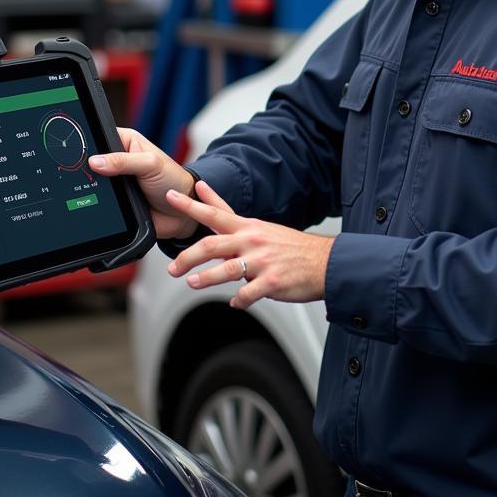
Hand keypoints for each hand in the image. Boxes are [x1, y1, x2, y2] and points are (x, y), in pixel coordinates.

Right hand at [88, 128, 197, 240]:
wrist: (181, 212)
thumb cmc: (172, 179)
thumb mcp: (150, 164)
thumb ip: (123, 161)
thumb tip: (95, 161)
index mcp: (126, 142)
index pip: (100, 136)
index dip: (89, 144)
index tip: (80, 152)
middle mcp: (118, 159)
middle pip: (93, 161)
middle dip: (90, 170)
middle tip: (94, 176)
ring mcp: (114, 180)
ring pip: (94, 183)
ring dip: (95, 189)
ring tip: (103, 193)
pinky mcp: (114, 200)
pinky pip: (99, 202)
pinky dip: (99, 204)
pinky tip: (102, 206)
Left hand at [165, 180, 333, 308]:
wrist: (325, 262)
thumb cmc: (290, 246)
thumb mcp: (258, 226)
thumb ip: (228, 215)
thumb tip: (206, 194)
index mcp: (247, 227)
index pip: (214, 212)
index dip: (191, 204)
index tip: (171, 197)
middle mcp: (252, 241)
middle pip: (212, 244)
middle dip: (188, 256)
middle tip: (173, 268)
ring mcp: (262, 261)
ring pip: (226, 269)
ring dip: (206, 277)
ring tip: (192, 283)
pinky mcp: (272, 281)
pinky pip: (249, 293)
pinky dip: (239, 300)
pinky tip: (236, 302)